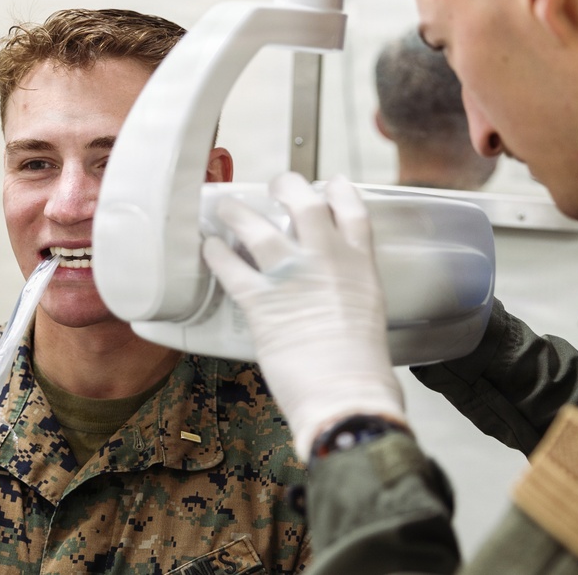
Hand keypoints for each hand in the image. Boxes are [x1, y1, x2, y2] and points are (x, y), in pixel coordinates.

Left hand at [202, 172, 405, 458]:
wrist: (346, 393)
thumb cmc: (363, 368)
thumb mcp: (368, 315)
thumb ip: (351, 295)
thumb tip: (337, 301)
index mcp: (360, 265)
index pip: (352, 211)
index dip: (339, 191)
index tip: (330, 183)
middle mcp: (326, 260)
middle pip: (304, 203)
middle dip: (287, 186)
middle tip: (275, 185)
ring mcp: (291, 276)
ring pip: (258, 227)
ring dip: (239, 213)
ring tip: (227, 208)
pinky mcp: (260, 300)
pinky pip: (231, 268)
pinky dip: (217, 254)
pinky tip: (209, 248)